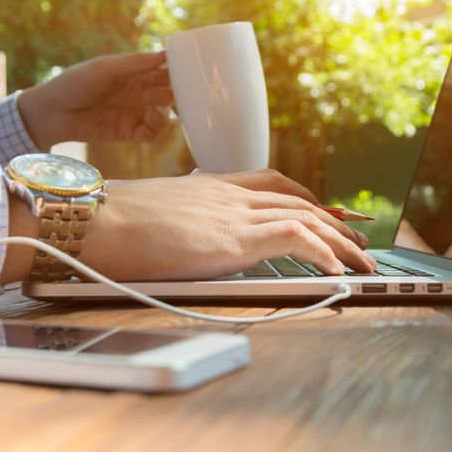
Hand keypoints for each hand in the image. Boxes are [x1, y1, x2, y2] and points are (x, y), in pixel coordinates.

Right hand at [2, 169, 374, 283]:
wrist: (88, 221)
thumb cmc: (104, 223)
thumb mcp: (150, 215)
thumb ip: (176, 223)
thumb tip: (181, 242)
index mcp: (207, 186)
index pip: (270, 183)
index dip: (303, 197)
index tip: (324, 210)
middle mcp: (225, 193)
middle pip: (295, 200)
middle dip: (333, 219)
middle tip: (359, 236)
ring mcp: (230, 213)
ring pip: (304, 217)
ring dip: (339, 241)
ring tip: (363, 262)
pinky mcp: (231, 238)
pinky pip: (294, 238)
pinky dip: (322, 251)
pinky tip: (338, 268)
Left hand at [16, 52, 173, 148]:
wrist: (52, 113)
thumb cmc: (75, 83)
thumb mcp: (104, 68)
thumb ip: (135, 63)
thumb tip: (165, 54)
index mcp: (133, 73)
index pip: (163, 72)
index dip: (169, 74)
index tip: (163, 76)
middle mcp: (137, 92)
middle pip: (168, 94)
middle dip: (166, 94)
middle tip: (147, 95)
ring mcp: (134, 113)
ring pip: (164, 116)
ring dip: (163, 114)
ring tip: (148, 111)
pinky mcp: (128, 132)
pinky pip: (152, 134)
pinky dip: (154, 131)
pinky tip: (144, 126)